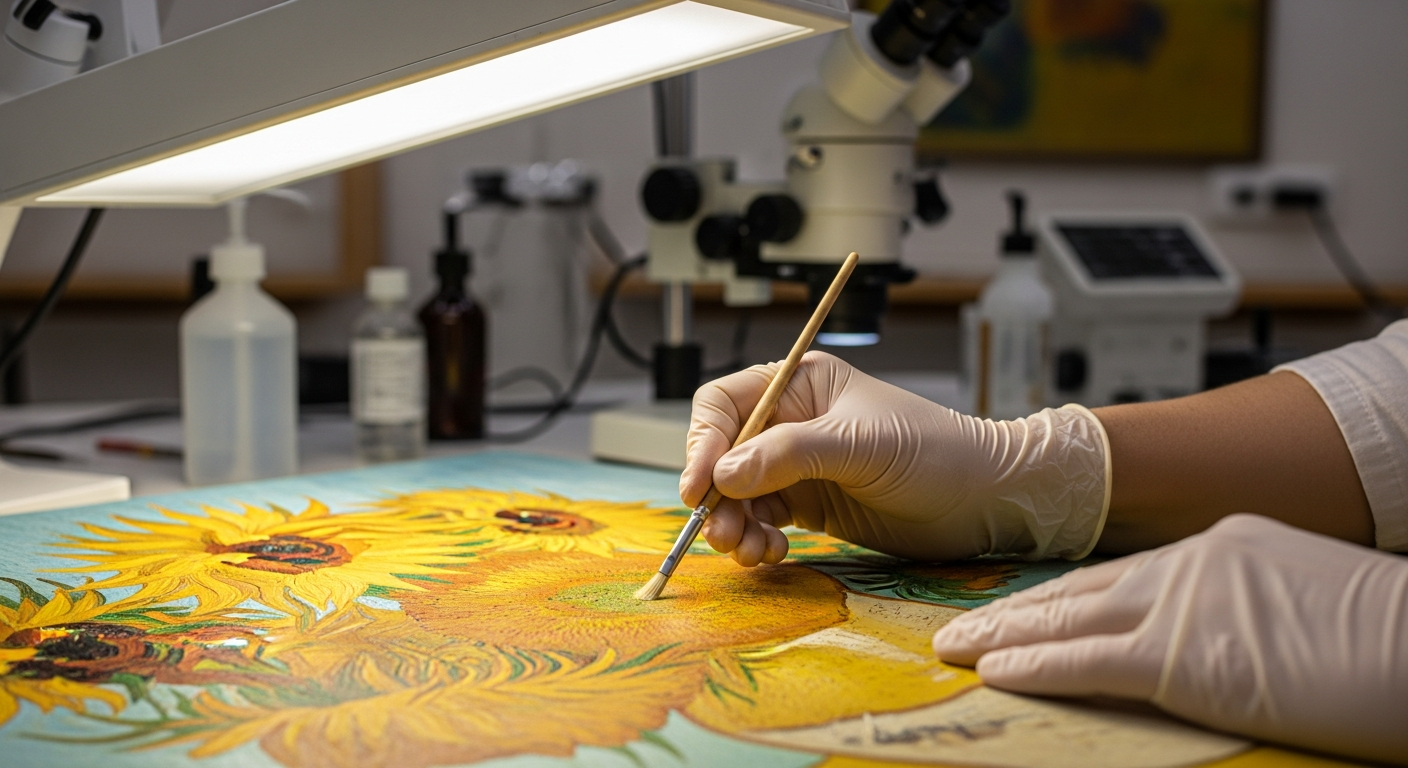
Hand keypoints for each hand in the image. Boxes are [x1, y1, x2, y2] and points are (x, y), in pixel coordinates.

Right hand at [679, 351, 1109, 565]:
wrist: (985, 499)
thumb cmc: (935, 451)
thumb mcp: (859, 446)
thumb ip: (788, 456)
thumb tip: (723, 476)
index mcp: (799, 385)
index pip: (725, 405)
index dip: (703, 444)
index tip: (699, 487)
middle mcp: (791, 421)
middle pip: (723, 455)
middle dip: (715, 496)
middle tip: (723, 533)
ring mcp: (799, 465)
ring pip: (737, 494)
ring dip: (733, 524)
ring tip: (748, 551)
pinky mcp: (811, 504)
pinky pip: (763, 519)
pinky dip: (757, 539)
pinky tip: (771, 553)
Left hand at [932, 514, 1407, 764]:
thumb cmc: (1388, 640)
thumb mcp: (1301, 606)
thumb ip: (1239, 613)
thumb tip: (1211, 642)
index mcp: (1222, 546)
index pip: (1119, 575)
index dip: (1061, 597)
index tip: (1021, 608)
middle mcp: (1195, 560)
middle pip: (1081, 589)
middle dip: (1014, 611)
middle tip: (960, 624)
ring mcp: (1186, 601)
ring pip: (1070, 620)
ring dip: (1005, 636)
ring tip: (955, 646)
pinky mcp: (1185, 654)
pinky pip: (1090, 661)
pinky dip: (1036, 666)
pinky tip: (995, 671)